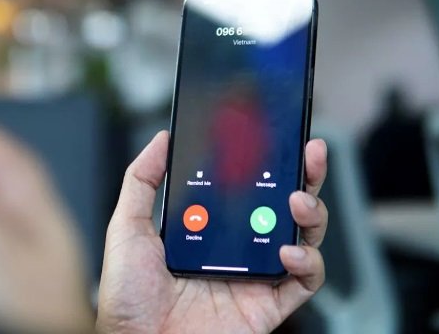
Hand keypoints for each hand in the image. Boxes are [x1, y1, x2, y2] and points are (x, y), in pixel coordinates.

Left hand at [97, 131, 327, 333]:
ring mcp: (255, 275)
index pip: (247, 187)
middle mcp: (237, 247)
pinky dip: (308, 264)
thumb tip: (161, 140)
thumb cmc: (127, 294)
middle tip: (309, 154)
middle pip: (283, 206)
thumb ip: (141, 181)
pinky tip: (288, 251)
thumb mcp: (128, 227)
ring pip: (302, 238)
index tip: (276, 133)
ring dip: (311, 214)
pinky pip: (304, 282)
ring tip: (298, 200)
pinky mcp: (267, 305)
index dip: (267, 161)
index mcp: (209, 226)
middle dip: (304, 176)